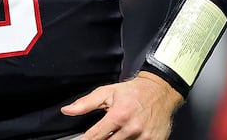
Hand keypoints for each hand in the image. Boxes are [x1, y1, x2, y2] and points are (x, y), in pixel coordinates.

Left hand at [62, 72, 182, 138]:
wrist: (160, 91)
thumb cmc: (132, 92)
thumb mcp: (106, 92)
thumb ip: (85, 103)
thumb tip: (67, 110)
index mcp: (118, 115)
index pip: (96, 135)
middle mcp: (132, 128)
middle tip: (99, 136)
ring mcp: (145, 137)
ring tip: (115, 134)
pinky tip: (126, 137)